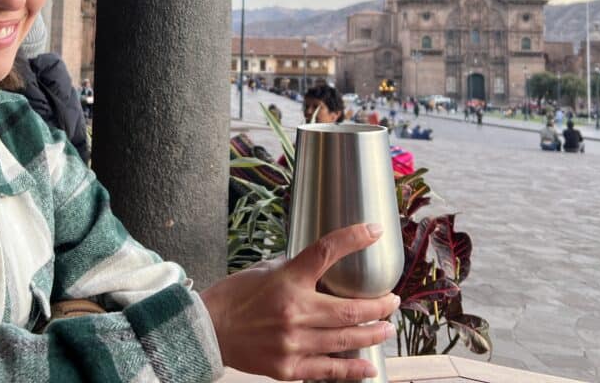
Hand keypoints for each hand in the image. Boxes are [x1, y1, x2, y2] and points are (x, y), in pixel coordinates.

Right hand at [200, 223, 398, 380]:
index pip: (327, 251)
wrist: (208, 329)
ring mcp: (293, 342)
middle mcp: (294, 311)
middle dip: (379, 305)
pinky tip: (368, 367)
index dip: (354, 238)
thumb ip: (295, 269)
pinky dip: (352, 371)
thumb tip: (321, 264)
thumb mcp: (265, 270)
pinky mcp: (288, 367)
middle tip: (392, 301)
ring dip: (372, 334)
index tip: (374, 231)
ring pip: (346, 340)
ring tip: (386, 329)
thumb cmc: (234, 296)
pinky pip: (328, 371)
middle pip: (350, 308)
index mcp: (287, 280)